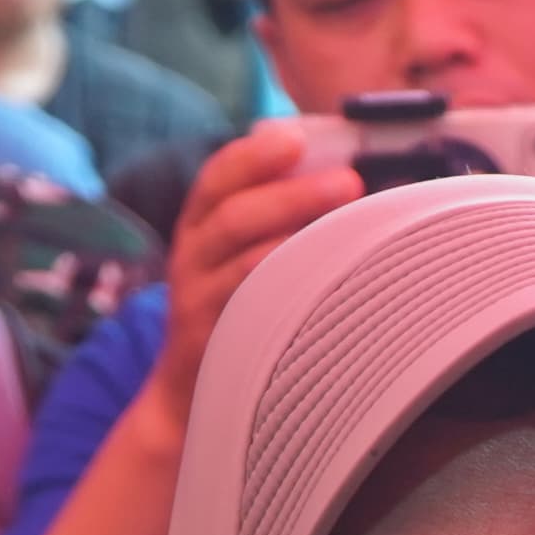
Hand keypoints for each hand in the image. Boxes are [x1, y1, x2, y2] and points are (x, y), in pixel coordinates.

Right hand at [138, 123, 359, 444]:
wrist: (186, 398)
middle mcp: (191, 258)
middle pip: (233, 215)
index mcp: (198, 227)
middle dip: (291, 194)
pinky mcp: (214, 344)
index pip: (217, 178)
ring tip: (347, 227)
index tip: (295, 136)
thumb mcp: (235, 258)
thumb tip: (343, 175)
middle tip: (348, 181)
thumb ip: (271, 219)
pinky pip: (251, 314)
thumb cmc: (233, 313)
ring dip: (297, 240)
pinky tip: (326, 284)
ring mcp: (198, 303)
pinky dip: (288, 295)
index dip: (253, 155)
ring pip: (243, 263)